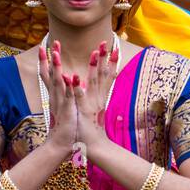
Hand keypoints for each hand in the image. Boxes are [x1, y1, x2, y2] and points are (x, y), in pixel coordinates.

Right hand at [38, 40, 77, 158]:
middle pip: (49, 74)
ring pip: (57, 81)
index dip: (45, 61)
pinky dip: (70, 86)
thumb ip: (62, 98)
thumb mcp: (63, 109)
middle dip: (49, 58)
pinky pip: (69, 96)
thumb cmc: (64, 127)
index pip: (47, 75)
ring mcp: (60, 103)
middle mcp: (55, 97)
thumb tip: (64, 88)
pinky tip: (72, 75)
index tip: (44, 47)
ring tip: (55, 53)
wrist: (60, 145)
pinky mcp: (68, 110)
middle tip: (49, 43)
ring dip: (56, 67)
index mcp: (55, 96)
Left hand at [73, 39, 118, 156]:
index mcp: (101, 96)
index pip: (109, 75)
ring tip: (94, 53)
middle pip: (104, 74)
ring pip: (93, 82)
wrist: (94, 147)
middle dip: (105, 58)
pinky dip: (76, 87)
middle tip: (106, 43)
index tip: (115, 47)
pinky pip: (78, 97)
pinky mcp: (81, 111)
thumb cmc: (92, 128)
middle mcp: (99, 98)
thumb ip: (94, 96)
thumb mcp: (94, 109)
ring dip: (93, 67)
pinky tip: (73, 77)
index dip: (112, 61)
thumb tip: (90, 84)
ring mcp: (91, 103)